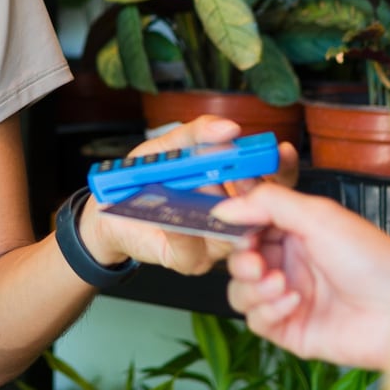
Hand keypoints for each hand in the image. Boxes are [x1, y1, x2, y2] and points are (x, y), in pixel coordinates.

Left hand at [83, 115, 302, 276]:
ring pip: (232, 236)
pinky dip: (182, 233)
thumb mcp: (169, 146)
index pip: (272, 178)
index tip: (280, 152)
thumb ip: (198, 134)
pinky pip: (194, 251)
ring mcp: (214, 242)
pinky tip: (171, 219)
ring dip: (222, 213)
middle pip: (264, 211)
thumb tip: (227, 128)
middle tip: (247, 176)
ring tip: (209, 192)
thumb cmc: (145, 178)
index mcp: (234, 186)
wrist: (108, 207)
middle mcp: (232, 216)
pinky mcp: (190, 260)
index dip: (281, 166)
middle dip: (258, 193)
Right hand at [216, 181, 389, 368]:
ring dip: (253, 288)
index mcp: (297, 233)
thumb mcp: (319, 216)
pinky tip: (294, 301)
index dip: (237, 229)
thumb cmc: (374, 259)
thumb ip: (269, 203)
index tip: (233, 228)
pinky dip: (269, 310)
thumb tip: (226, 206)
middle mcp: (291, 264)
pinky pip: (257, 321)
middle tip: (255, 263)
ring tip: (280, 284)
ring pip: (240, 293)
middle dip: (241, 261)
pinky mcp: (292, 330)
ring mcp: (289, 298)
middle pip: (239, 262)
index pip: (249, 227)